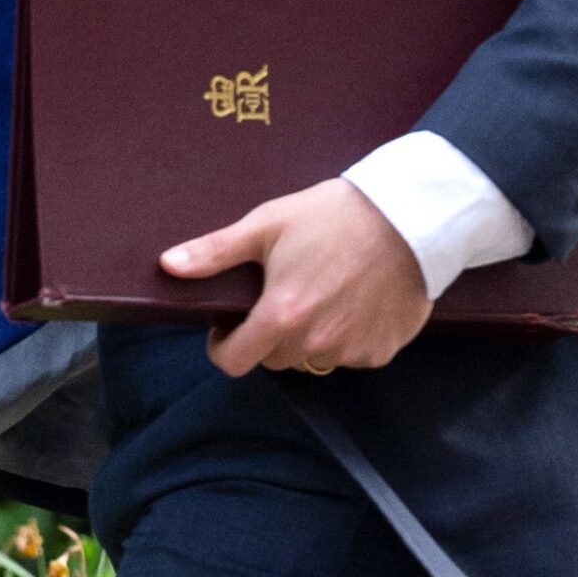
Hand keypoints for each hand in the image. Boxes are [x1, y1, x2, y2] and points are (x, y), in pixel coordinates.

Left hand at [162, 177, 432, 375]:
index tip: (229, 325)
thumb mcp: (269, 224)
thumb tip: (167, 266)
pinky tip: (356, 299)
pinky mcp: (383, 350)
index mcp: (282, 316)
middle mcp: (315, 343)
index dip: (223, 345)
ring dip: (309, 337)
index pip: (234, 362)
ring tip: (323, 291)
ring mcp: (352, 351)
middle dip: (269, 335)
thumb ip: (216, 252)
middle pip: (274, 359)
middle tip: (284, 294)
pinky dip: (348, 336)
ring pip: (313, 358)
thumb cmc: (334, 215)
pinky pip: (351, 355)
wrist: (410, 215)